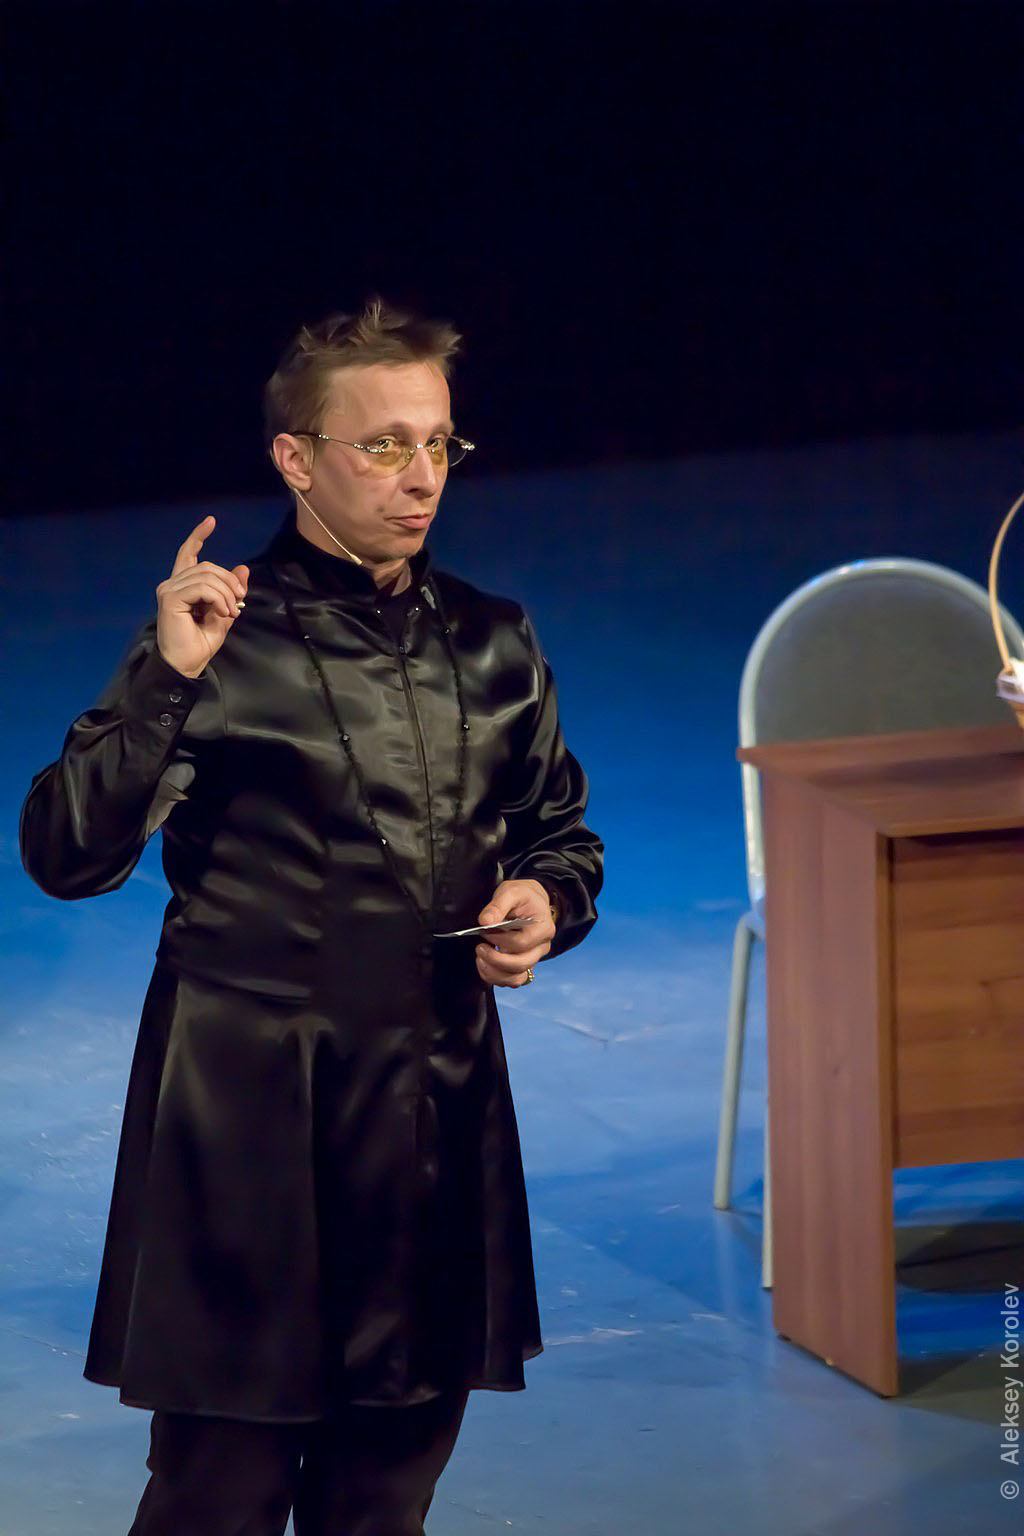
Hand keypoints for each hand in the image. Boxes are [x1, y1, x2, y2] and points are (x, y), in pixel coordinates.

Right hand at [156, 516, 248, 678]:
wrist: (186, 664)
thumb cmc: (199, 644)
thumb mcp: (223, 613)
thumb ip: (230, 592)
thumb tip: (243, 569)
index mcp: (182, 586)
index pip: (188, 553)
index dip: (198, 536)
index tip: (211, 521)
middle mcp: (172, 584)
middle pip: (207, 566)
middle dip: (229, 581)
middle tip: (240, 600)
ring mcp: (168, 590)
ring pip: (207, 576)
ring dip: (226, 593)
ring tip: (231, 612)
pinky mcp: (170, 598)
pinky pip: (202, 587)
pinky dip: (219, 598)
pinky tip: (223, 612)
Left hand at [475, 878, 554, 987]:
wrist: (532, 902)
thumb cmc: (523, 897)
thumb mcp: (510, 892)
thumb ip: (497, 905)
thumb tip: (484, 922)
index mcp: (543, 928)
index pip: (520, 943)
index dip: (499, 940)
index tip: (484, 932)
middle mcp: (542, 946)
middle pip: (521, 964)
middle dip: (495, 959)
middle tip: (479, 947)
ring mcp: (534, 958)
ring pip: (517, 977)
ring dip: (494, 972)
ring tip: (480, 958)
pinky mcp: (525, 965)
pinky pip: (513, 980)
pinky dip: (496, 977)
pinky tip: (484, 965)